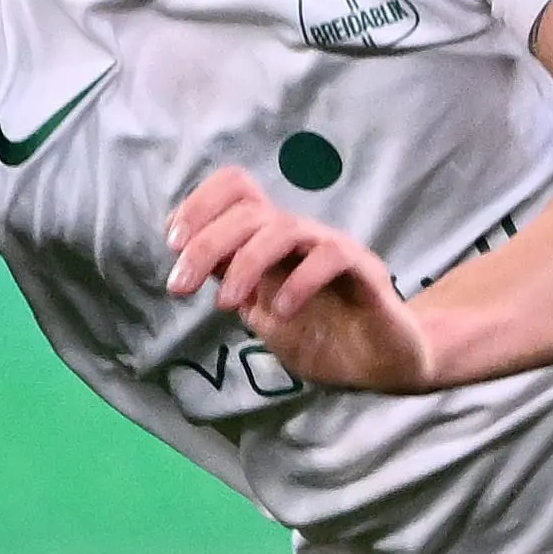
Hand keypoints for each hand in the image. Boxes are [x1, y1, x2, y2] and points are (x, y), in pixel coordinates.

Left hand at [167, 169, 444, 390]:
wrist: (379, 365)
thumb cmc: (321, 336)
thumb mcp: (260, 311)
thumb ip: (230, 281)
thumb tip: (185, 257)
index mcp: (272, 240)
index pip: (237, 188)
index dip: (199, 204)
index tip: (173, 245)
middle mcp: (301, 236)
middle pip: (248, 209)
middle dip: (205, 244)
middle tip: (181, 288)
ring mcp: (334, 248)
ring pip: (283, 228)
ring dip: (244, 263)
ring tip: (227, 304)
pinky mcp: (366, 271)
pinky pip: (331, 256)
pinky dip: (299, 280)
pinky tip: (283, 310)